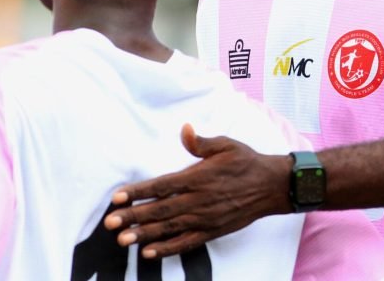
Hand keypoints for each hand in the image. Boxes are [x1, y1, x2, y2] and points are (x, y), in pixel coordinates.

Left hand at [103, 124, 290, 257]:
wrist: (272, 186)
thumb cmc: (246, 162)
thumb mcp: (226, 145)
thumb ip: (201, 142)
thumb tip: (185, 130)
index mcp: (198, 177)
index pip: (162, 186)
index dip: (139, 192)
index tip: (118, 197)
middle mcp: (199, 200)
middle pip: (160, 210)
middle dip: (133, 217)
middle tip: (111, 223)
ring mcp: (205, 218)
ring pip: (169, 229)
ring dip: (144, 235)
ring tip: (123, 240)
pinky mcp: (212, 231)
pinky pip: (186, 243)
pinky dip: (167, 249)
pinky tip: (148, 253)